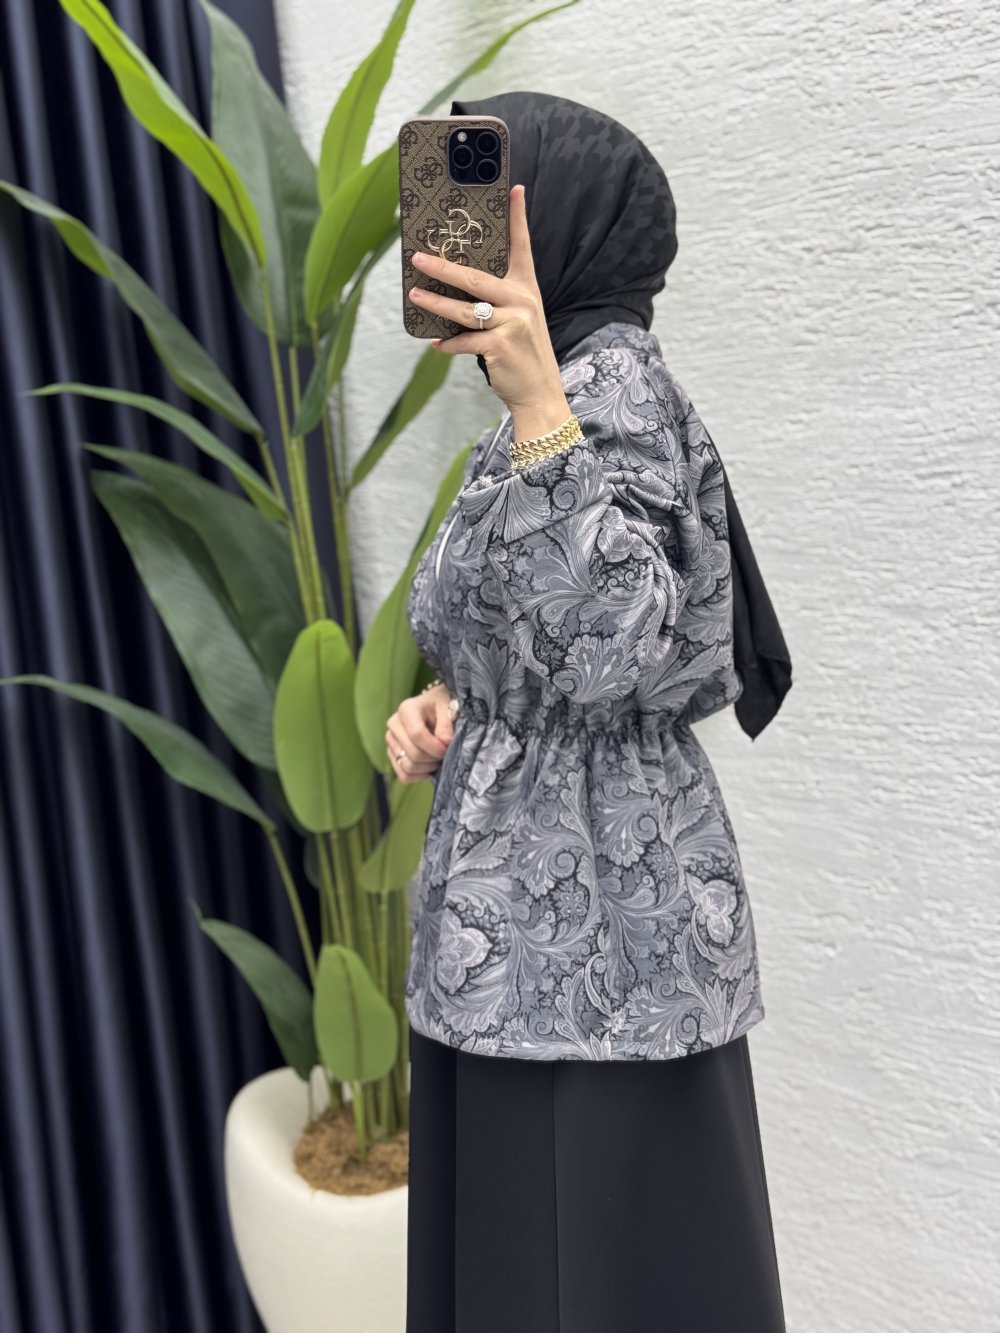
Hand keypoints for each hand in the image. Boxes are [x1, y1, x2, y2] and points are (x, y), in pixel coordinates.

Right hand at [385, 682, 454, 783]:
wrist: (433, 707)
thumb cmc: (441, 706)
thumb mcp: (448, 708)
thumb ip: (447, 725)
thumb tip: (444, 743)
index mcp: (407, 709)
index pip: (416, 734)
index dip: (434, 747)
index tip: (447, 748)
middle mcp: (394, 724)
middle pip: (413, 753)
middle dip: (434, 758)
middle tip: (446, 754)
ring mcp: (390, 740)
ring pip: (408, 766)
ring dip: (428, 768)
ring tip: (438, 759)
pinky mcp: (392, 753)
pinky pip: (403, 774)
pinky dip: (419, 776)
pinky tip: (430, 767)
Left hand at [408, 184, 571, 440]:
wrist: (540, 393)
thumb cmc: (523, 354)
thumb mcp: (519, 320)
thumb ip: (497, 301)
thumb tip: (456, 288)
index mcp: (526, 289)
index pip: (521, 247)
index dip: (517, 217)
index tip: (514, 189)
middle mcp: (521, 301)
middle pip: (475, 277)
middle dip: (442, 266)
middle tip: (417, 257)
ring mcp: (512, 323)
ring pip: (463, 309)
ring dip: (434, 304)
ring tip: (414, 296)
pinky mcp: (500, 346)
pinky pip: (464, 341)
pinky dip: (448, 344)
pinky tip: (436, 343)